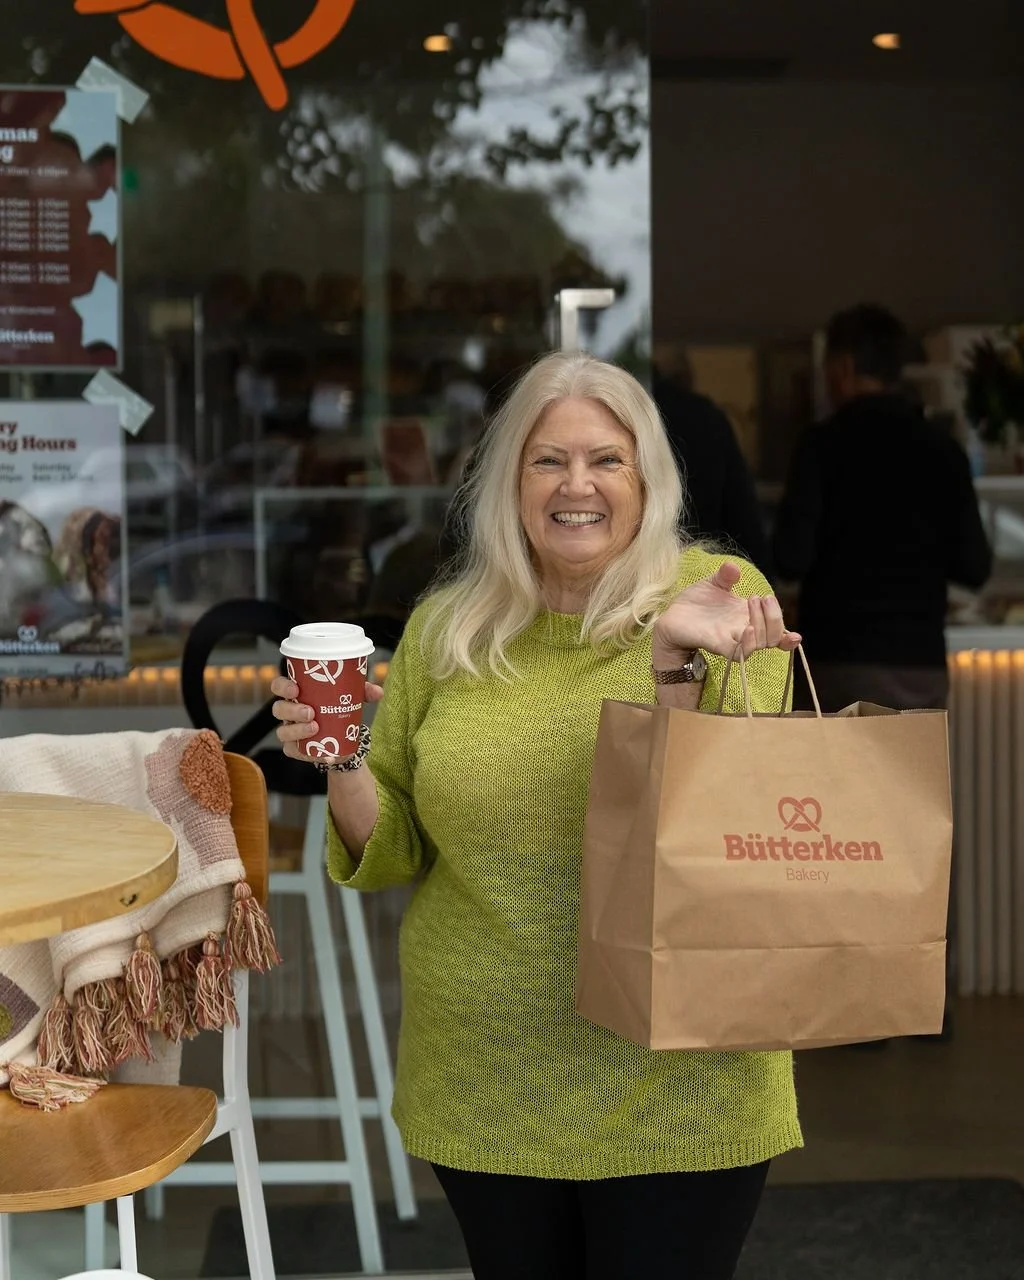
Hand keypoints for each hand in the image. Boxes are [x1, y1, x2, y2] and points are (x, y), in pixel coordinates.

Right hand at [270, 675, 383, 761]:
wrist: (343, 738)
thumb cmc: (339, 710)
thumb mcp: (352, 698)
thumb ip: (364, 692)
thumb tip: (378, 692)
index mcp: (298, 694)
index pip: (279, 686)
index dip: (282, 686)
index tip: (295, 688)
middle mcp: (289, 712)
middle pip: (278, 709)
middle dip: (292, 710)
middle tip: (310, 712)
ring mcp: (290, 731)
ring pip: (282, 731)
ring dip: (297, 730)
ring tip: (315, 728)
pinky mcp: (295, 749)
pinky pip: (292, 751)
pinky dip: (305, 753)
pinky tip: (319, 753)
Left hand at [652, 562, 800, 664]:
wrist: (671, 616)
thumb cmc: (695, 603)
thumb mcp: (713, 584)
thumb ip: (726, 576)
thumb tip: (734, 567)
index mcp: (747, 618)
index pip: (775, 631)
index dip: (788, 637)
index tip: (796, 636)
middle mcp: (743, 631)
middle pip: (774, 636)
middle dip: (775, 617)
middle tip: (758, 598)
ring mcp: (732, 639)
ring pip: (761, 643)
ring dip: (764, 624)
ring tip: (752, 602)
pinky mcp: (717, 645)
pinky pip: (738, 651)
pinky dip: (748, 642)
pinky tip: (748, 628)